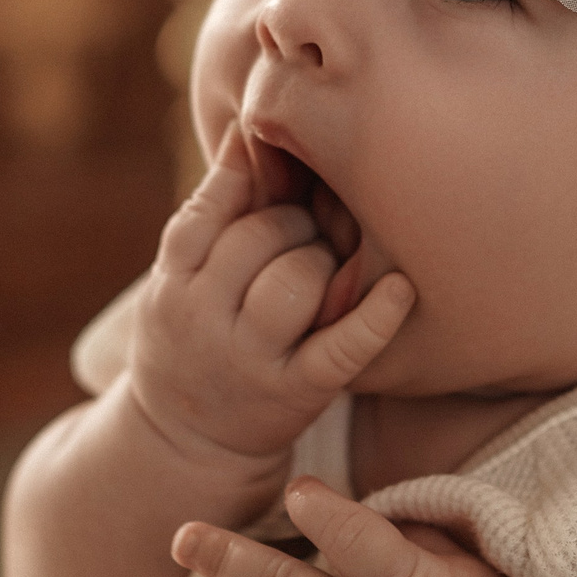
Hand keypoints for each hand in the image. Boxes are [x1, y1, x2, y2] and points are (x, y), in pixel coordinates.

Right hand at [125, 126, 413, 471]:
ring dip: (322, 260)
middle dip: (294, 221)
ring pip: (295, 279)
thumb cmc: (194, 335)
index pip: (209, 210)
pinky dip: (376, 317)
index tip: (278, 158)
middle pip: (259, 237)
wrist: (185, 446)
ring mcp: (250, 358)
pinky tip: (402, 288)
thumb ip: (213, 212)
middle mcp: (203, 318)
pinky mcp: (296, 393)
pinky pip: (341, 347)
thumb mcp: (180, 277)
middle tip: (307, 229)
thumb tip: (248, 130)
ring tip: (324, 266)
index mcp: (173, 280)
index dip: (251, 177)